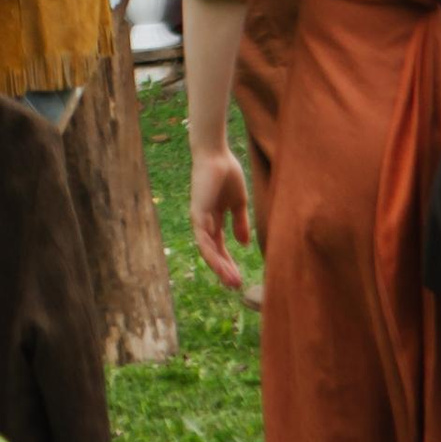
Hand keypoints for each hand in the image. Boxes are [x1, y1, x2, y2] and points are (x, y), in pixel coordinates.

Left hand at [189, 145, 253, 293]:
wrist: (217, 154)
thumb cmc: (227, 172)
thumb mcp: (238, 202)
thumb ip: (240, 222)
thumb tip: (243, 244)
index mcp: (214, 218)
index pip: (219, 246)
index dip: (228, 262)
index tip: (238, 278)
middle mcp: (204, 222)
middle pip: (213, 252)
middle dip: (224, 269)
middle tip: (236, 287)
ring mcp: (199, 219)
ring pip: (207, 251)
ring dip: (219, 267)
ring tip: (232, 282)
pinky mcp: (197, 215)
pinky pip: (204, 240)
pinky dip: (212, 254)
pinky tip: (222, 267)